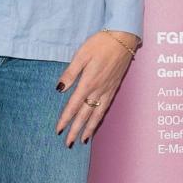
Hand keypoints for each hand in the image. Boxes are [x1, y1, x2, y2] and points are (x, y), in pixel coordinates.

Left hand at [55, 31, 138, 147]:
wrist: (124, 38)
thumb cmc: (101, 43)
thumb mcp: (82, 54)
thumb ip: (71, 73)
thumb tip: (59, 89)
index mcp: (88, 82)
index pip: (74, 105)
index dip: (66, 118)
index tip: (58, 130)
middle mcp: (98, 90)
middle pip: (85, 115)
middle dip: (76, 130)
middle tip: (68, 144)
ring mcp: (107, 90)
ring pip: (97, 115)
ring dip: (88, 129)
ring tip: (82, 140)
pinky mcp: (114, 88)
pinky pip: (105, 108)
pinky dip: (99, 119)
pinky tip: (95, 124)